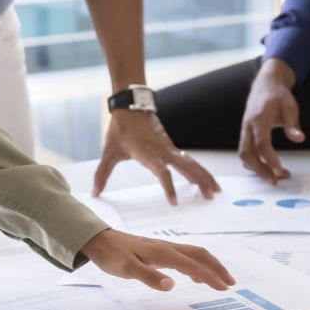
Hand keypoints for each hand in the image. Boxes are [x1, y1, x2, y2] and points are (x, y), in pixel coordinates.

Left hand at [80, 228, 235, 292]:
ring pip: (194, 254)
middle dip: (217, 268)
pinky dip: (196, 264)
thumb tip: (172, 285)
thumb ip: (149, 277)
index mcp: (163, 253)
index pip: (193, 266)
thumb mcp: (126, 269)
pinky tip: (194, 275)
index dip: (210, 276)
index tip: (224, 287)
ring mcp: (164, 247)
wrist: (99, 240)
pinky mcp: (159, 250)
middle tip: (230, 283)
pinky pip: (185, 255)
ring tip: (220, 279)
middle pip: (200, 255)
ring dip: (210, 265)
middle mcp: (168, 248)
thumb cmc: (111, 255)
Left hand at [92, 108, 220, 203]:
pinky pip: (189, 159)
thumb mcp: (109, 152)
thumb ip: (102, 174)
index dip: (169, 187)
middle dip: (199, 181)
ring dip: (204, 176)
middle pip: (186, 167)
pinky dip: (199, 170)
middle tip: (209, 197)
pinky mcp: (172, 146)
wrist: (131, 106)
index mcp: (148, 153)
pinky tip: (205, 180)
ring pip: (191, 163)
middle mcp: (163, 151)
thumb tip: (94, 193)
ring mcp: (170, 148)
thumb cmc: (120, 129)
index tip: (174, 202)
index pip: (162, 172)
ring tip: (215, 191)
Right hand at [237, 58, 301, 180]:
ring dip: (256, 169)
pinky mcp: (245, 134)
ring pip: (244, 154)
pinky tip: (266, 169)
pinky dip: (253, 163)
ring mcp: (244, 130)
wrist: (265, 84)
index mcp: (259, 118)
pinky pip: (245, 152)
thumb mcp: (290, 106)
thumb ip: (292, 124)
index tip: (280, 172)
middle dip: (260, 169)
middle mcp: (248, 125)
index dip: (269, 159)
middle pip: (247, 153)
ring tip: (273, 178)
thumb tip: (299, 139)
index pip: (262, 143)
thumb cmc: (278, 95)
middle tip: (276, 180)